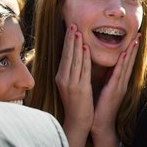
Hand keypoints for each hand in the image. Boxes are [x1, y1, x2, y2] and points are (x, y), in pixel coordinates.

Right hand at [56, 24, 93, 146]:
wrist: (77, 121)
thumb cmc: (76, 104)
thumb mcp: (69, 86)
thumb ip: (70, 73)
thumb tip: (73, 60)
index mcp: (61, 77)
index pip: (64, 56)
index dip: (67, 42)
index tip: (70, 29)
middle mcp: (64, 78)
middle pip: (67, 55)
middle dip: (70, 39)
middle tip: (73, 24)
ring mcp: (71, 83)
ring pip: (74, 59)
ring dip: (76, 44)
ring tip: (78, 31)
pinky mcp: (80, 87)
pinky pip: (83, 69)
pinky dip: (84, 57)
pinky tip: (85, 47)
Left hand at [90, 33, 139, 146]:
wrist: (101, 126)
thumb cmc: (100, 109)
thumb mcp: (105, 91)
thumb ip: (107, 80)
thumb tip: (106, 68)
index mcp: (118, 83)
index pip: (126, 63)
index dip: (130, 50)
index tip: (134, 38)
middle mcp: (122, 83)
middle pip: (130, 62)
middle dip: (134, 48)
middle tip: (139, 34)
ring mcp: (119, 87)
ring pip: (126, 66)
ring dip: (131, 52)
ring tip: (135, 40)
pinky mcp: (114, 91)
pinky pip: (118, 74)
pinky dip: (122, 64)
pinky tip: (125, 55)